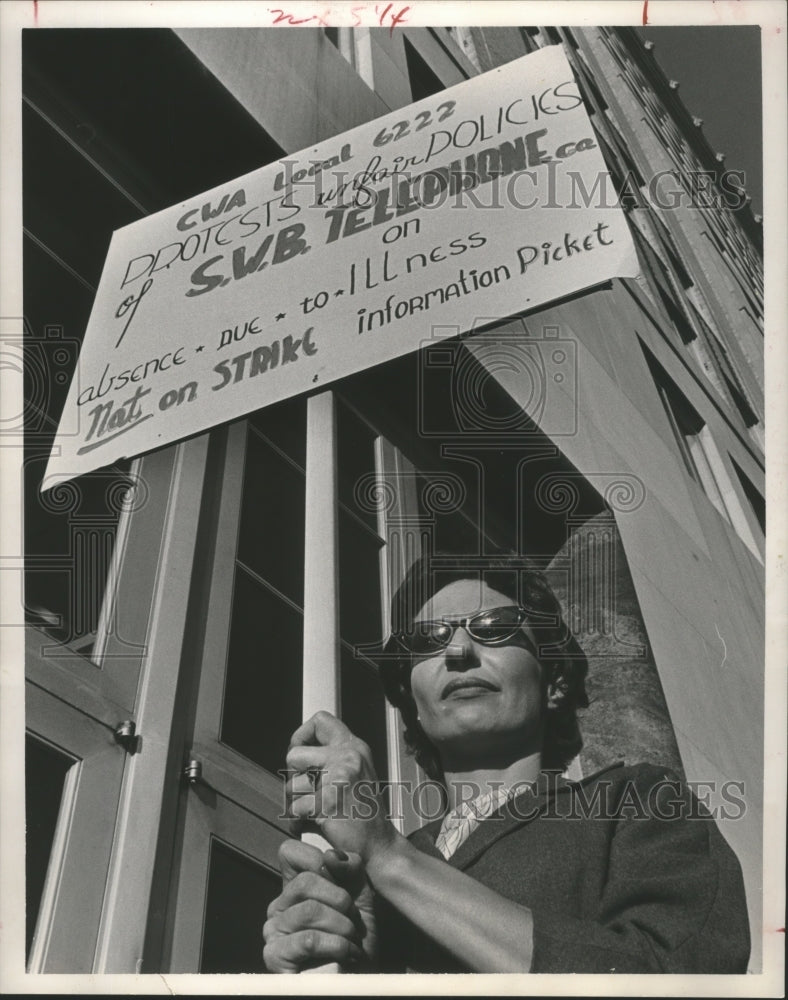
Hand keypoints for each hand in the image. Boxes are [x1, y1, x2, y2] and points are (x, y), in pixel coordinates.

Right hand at [263, 838, 376, 972]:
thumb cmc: (359, 936)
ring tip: (351, 941)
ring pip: (310, 910)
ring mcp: (273, 932)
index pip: (289, 851)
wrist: (361, 977)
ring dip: (342, 927)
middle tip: (353, 919)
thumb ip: (351, 866)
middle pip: (305, 881)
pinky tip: (345, 957)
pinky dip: (337, 947)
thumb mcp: (362, 892)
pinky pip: (310, 940)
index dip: (318, 859)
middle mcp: (278, 907)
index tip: (342, 882)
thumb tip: (331, 856)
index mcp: (294, 888)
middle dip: (340, 899)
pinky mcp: (275, 957)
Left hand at [285, 711, 401, 865]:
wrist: (380, 847)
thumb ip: (332, 757)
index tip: (300, 752)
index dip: (302, 735)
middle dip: (293, 777)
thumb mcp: (355, 773)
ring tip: (315, 811)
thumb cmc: (364, 815)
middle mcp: (349, 756)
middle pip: (294, 754)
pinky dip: (298, 822)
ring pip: (291, 784)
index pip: (320, 720)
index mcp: (355, 747)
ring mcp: (339, 777)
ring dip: (296, 802)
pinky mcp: (329, 801)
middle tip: (307, 792)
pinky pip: (294, 809)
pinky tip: (313, 825)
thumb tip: (297, 751)